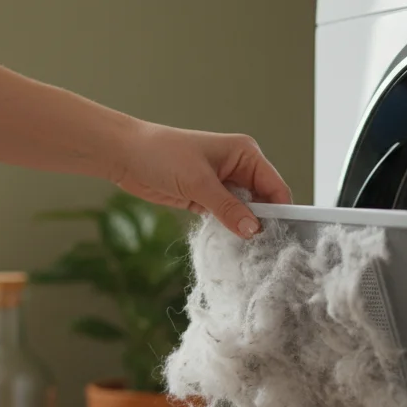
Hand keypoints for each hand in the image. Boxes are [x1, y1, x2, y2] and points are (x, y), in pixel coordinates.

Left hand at [111, 121, 292, 238]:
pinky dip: (228, 230)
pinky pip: (226, 218)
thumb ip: (228, 208)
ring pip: (244, 212)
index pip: (275, 186)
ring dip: (244, 229)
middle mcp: (238, 167)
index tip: (281, 237)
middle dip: (262, 223)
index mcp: (245, 153)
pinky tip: (231, 246)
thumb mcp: (198, 183)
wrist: (126, 156)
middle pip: (262, 201)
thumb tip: (254, 230)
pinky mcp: (206, 198)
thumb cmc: (162, 155)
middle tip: (263, 250)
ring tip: (249, 252)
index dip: (280, 211)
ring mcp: (222, 184)